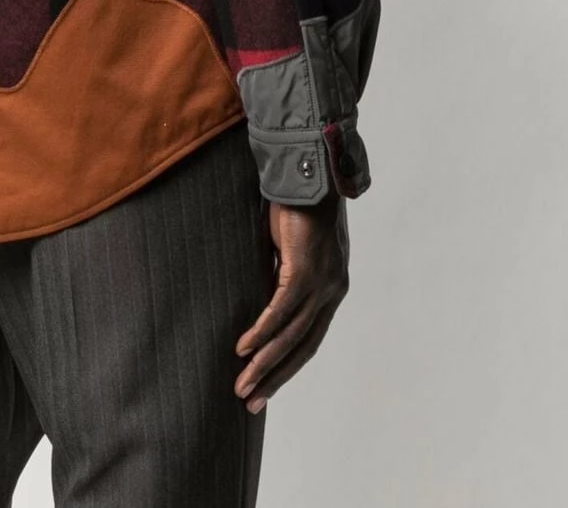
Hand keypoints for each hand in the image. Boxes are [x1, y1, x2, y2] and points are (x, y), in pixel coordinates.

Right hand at [234, 192, 349, 412]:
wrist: (308, 174)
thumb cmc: (295, 208)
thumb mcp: (288, 251)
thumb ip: (281, 276)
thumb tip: (260, 298)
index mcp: (331, 289)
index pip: (309, 340)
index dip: (287, 366)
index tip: (265, 387)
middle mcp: (332, 291)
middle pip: (304, 347)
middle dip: (276, 377)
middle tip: (251, 402)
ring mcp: (322, 282)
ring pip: (292, 334)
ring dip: (265, 363)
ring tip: (243, 384)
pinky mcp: (305, 269)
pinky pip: (281, 309)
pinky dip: (262, 331)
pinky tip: (244, 348)